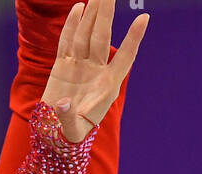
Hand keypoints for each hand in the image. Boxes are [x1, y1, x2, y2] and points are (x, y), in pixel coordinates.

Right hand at [42, 0, 148, 144]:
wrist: (57, 133)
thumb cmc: (71, 134)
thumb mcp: (73, 131)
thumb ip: (69, 117)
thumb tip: (62, 104)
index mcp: (107, 86)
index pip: (124, 58)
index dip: (133, 39)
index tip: (144, 18)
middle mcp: (96, 72)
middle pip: (102, 38)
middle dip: (106, 15)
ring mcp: (79, 66)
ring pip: (86, 34)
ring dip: (92, 14)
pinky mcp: (63, 66)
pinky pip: (68, 41)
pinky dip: (72, 25)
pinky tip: (79, 7)